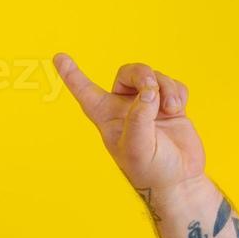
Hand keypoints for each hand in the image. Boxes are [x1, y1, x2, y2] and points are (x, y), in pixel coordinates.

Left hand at [53, 54, 205, 198]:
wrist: (180, 180)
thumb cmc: (152, 170)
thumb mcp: (138, 148)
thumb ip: (139, 118)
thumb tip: (148, 92)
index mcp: (107, 118)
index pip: (86, 92)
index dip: (72, 75)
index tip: (58, 57)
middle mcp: (124, 108)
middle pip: (129, 72)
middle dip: (143, 74)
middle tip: (153, 88)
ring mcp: (148, 106)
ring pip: (154, 77)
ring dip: (166, 87)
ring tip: (171, 109)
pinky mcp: (168, 106)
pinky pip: (172, 84)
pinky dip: (178, 92)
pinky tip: (178, 110)